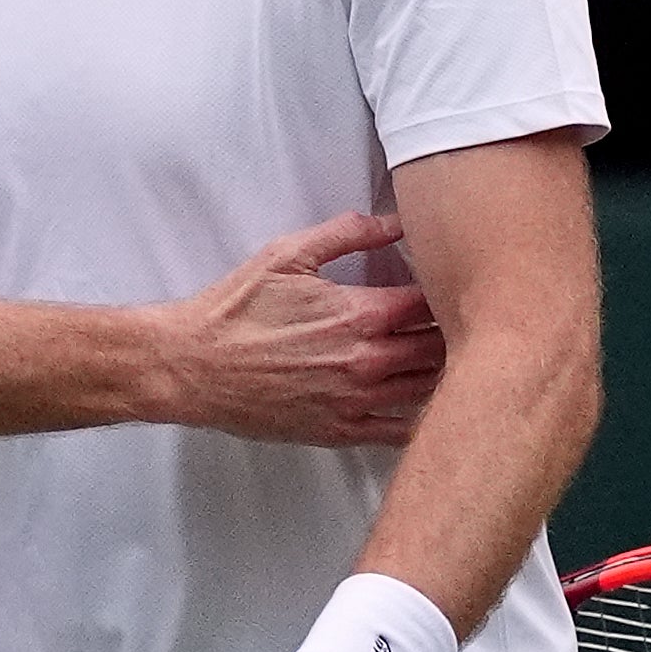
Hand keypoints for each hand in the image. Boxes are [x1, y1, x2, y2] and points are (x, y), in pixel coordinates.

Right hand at [157, 213, 441, 446]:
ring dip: (445, 372)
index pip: (435, 302)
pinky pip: (401, 431)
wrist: (192, 367)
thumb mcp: (287, 254)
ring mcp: (358, 400)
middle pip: (443, 347)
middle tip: (458, 321)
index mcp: (362, 313)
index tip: (449, 286)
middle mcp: (369, 360)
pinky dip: (422, 417)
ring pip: (431, 389)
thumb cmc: (236, 310)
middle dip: (455, 332)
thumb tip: (396, 221)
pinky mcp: (342, 430)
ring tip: (450, 357)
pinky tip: (427, 403)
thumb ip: (348, 233)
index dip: (449, 292)